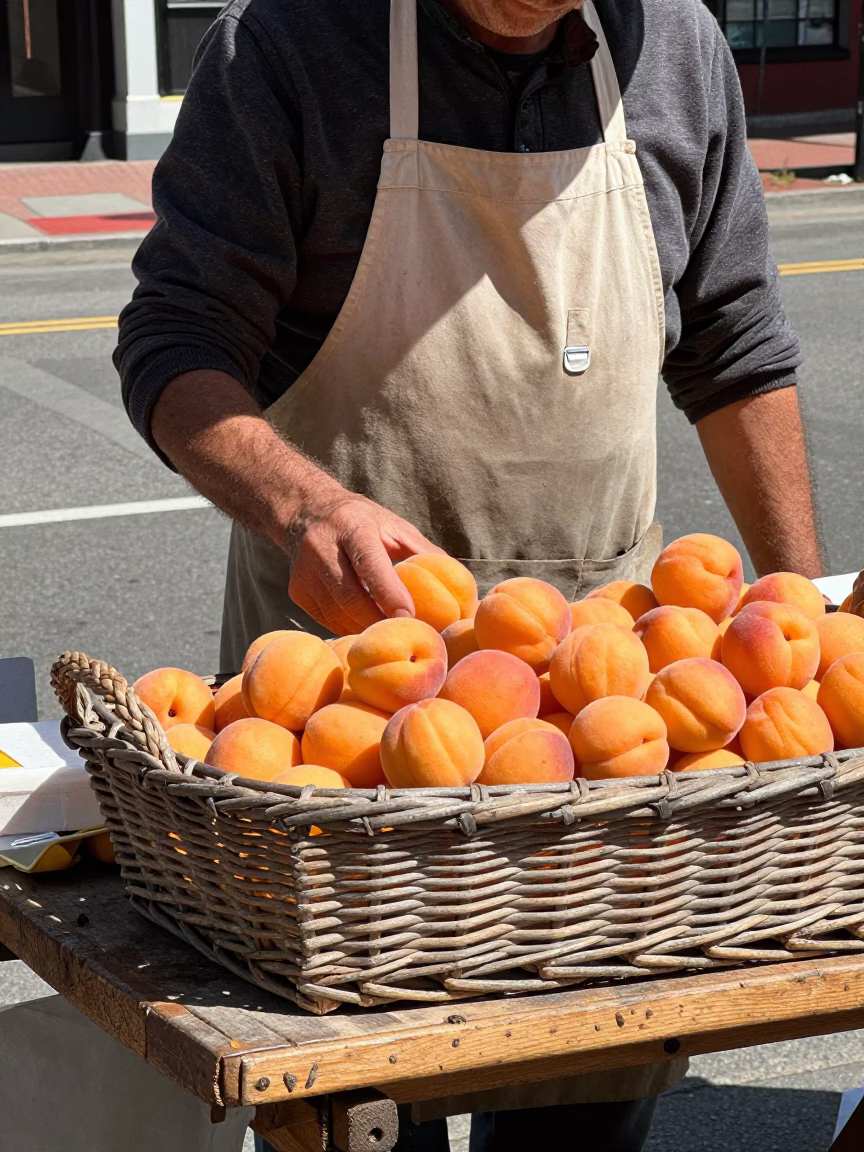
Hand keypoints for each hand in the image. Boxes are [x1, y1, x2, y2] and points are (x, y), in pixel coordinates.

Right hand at [285, 490, 442, 634]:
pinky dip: (351, 627)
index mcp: (352, 527)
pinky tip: (367, 626)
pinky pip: (328, 620)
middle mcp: (322, 548)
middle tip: (408, 637)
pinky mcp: (297, 592)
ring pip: (338, 614)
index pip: (369, 563)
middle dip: (380, 621)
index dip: (389, 593)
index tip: (409, 618)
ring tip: (392, 636)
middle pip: (350, 596)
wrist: (306, 512)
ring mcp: (304, 572)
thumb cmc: (363, 521)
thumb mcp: (394, 526)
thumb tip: (460, 587)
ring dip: (367, 629)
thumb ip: (424, 553)